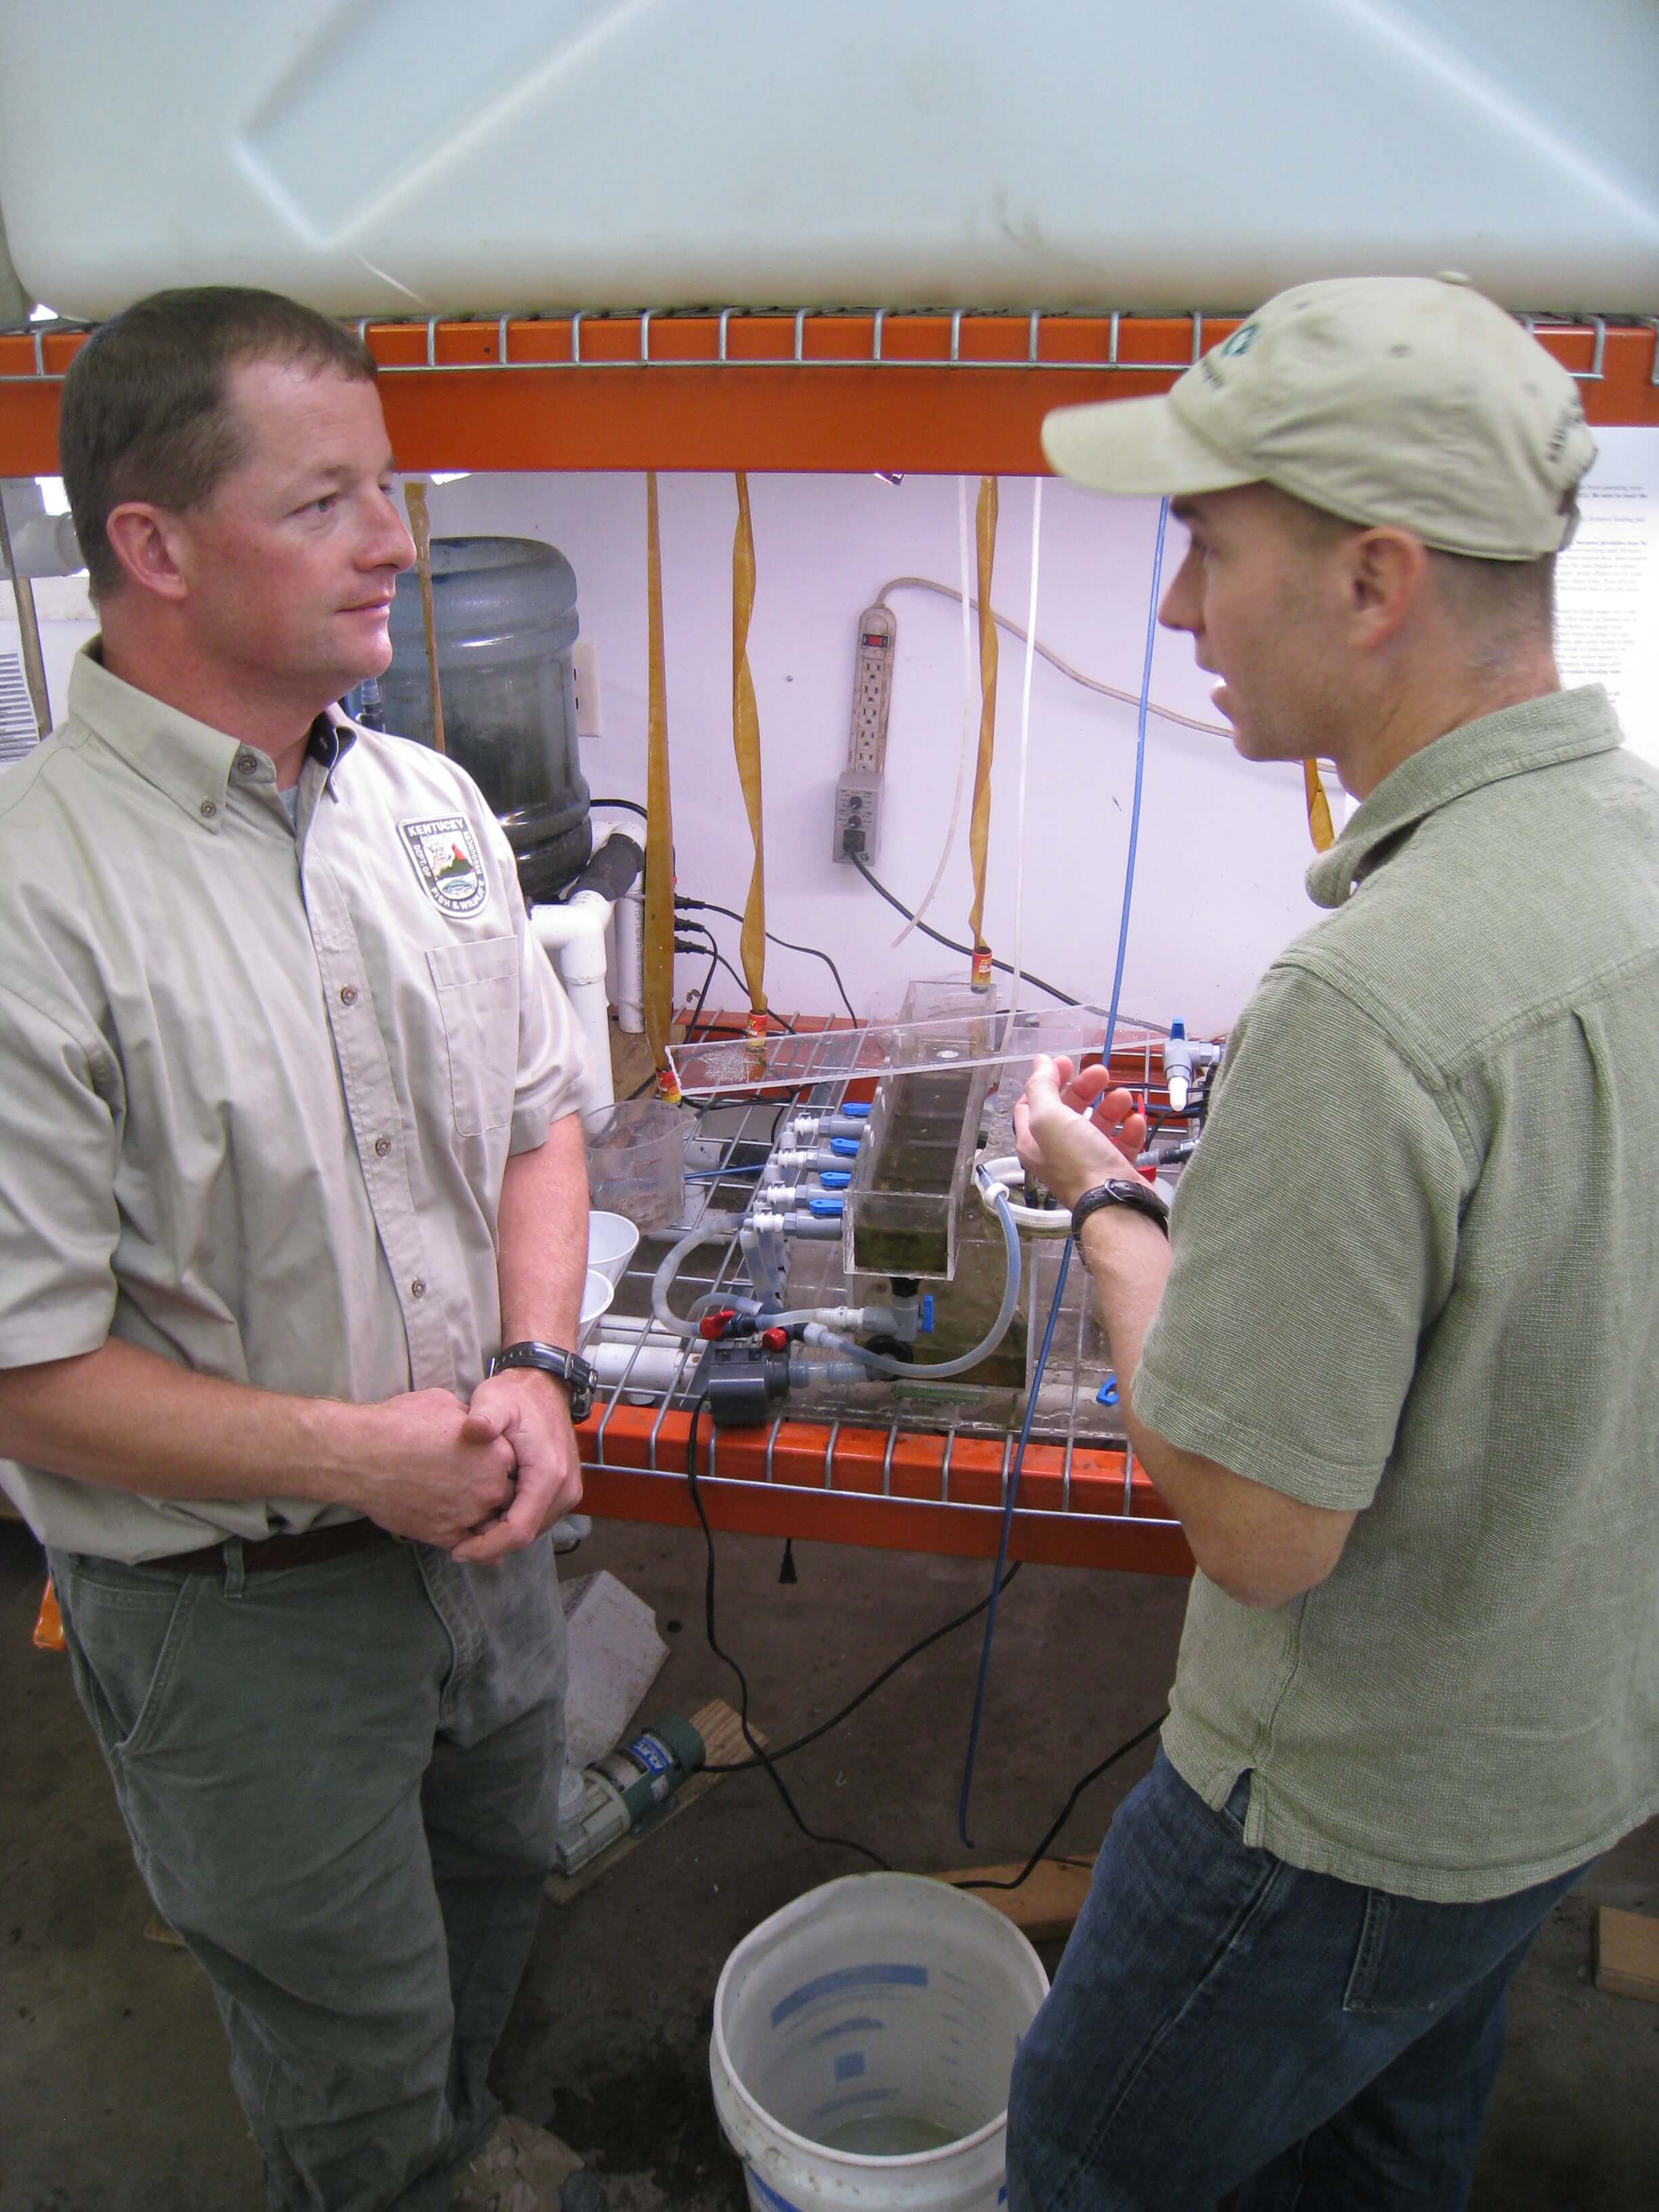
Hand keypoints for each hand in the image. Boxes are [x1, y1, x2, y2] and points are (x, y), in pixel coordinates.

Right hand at [349, 1388, 518, 1549]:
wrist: (361, 1455)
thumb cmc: (401, 1423)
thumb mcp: (447, 1405)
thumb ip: (474, 1423)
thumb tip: (479, 1429)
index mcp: (498, 1452)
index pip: (515, 1465)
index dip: (501, 1465)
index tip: (485, 1464)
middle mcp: (491, 1486)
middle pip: (508, 1496)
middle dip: (496, 1493)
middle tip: (475, 1488)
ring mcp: (470, 1514)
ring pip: (491, 1524)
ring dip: (484, 1520)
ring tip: (467, 1511)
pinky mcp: (445, 1536)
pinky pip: (470, 1547)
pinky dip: (470, 1544)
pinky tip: (464, 1538)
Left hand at [449, 1366, 583, 1564]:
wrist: (545, 1386)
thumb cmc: (516, 1396)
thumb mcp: (495, 1400)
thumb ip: (485, 1416)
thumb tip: (474, 1428)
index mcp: (548, 1474)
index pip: (519, 1530)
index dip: (487, 1546)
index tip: (457, 1551)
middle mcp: (565, 1489)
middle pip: (526, 1536)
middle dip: (491, 1545)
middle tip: (455, 1543)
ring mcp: (568, 1492)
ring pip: (532, 1531)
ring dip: (501, 1536)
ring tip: (467, 1531)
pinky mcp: (563, 1491)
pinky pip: (536, 1518)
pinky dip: (512, 1524)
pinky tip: (487, 1514)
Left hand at [1014, 1055, 1147, 1212]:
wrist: (1115, 1202)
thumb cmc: (1077, 1161)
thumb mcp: (1049, 1117)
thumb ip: (1041, 1087)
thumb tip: (1038, 1062)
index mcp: (1034, 1141)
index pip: (1032, 1103)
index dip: (1047, 1080)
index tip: (1067, 1063)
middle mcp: (1057, 1152)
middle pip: (1068, 1110)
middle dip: (1084, 1088)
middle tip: (1102, 1073)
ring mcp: (1087, 1161)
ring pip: (1097, 1125)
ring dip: (1111, 1106)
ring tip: (1124, 1097)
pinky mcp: (1113, 1169)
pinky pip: (1121, 1143)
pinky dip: (1129, 1130)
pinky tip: (1135, 1122)